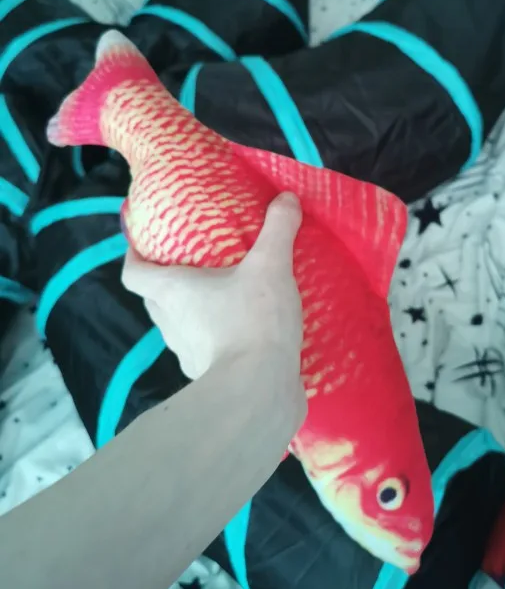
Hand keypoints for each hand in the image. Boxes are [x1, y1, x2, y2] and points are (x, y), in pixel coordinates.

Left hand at [122, 192, 303, 381]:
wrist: (259, 392)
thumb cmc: (252, 321)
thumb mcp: (270, 266)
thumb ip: (278, 230)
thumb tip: (287, 196)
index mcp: (171, 292)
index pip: (133, 273)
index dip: (133, 255)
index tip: (141, 243)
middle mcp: (170, 323)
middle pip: (154, 299)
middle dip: (166, 283)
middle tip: (192, 264)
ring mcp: (187, 354)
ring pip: (179, 326)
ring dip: (193, 312)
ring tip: (221, 296)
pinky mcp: (210, 377)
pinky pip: (206, 349)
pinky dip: (217, 338)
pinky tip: (244, 331)